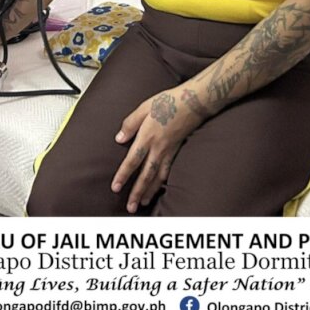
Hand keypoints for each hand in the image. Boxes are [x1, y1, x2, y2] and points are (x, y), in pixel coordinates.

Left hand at [112, 88, 203, 212]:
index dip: (123, 175)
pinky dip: (162, 182)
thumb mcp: (143, 108)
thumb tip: (119, 138)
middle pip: (145, 175)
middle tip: (130, 207)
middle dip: (137, 192)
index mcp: (147, 137)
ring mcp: (169, 152)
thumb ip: (130, 124)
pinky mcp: (176, 151)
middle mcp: (158, 148)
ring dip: (149, 191)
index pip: (132, 161)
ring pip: (158, 177)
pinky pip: (168, 171)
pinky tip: (158, 188)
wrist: (193, 102)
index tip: (115, 188)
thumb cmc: (167, 102)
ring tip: (142, 203)